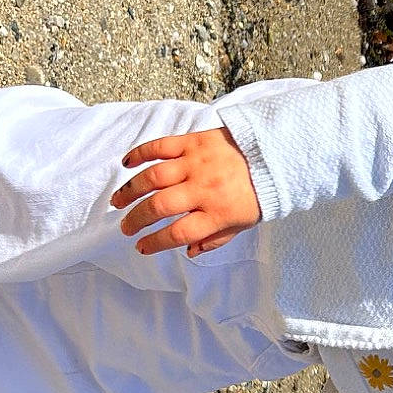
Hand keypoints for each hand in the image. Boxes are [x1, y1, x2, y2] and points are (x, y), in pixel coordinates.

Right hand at [111, 127, 261, 256]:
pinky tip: (125, 164)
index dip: (154, 243)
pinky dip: (139, 154)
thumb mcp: (243, 224)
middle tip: (125, 227)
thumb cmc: (258, 192)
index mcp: (218, 213)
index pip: (178, 233)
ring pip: (152, 177)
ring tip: (118, 202)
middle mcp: (204, 188)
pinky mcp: (194, 141)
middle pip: (159, 207)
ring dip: (130, 191)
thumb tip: (189, 251)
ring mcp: (196, 163)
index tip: (141, 247)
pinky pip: (160, 146)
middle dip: (136, 220)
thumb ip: (215, 240)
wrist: (275, 153)